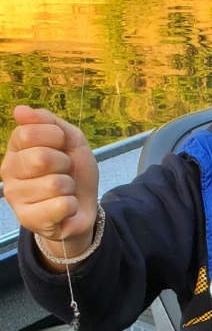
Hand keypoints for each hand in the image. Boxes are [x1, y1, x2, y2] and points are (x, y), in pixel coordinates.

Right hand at [1, 105, 98, 258]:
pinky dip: (71, 205)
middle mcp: (8, 171)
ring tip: (63, 191)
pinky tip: (64, 208)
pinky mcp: (27, 219)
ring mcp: (15, 197)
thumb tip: (19, 110)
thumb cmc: (74, 171)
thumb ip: (49, 122)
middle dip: (64, 164)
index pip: (28, 133)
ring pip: (54, 184)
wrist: (84, 206)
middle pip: (40, 158)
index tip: (62, 146)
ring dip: (69, 187)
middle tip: (64, 172)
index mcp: (15, 148)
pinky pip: (60, 205)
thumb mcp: (70, 140)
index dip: (56, 137)